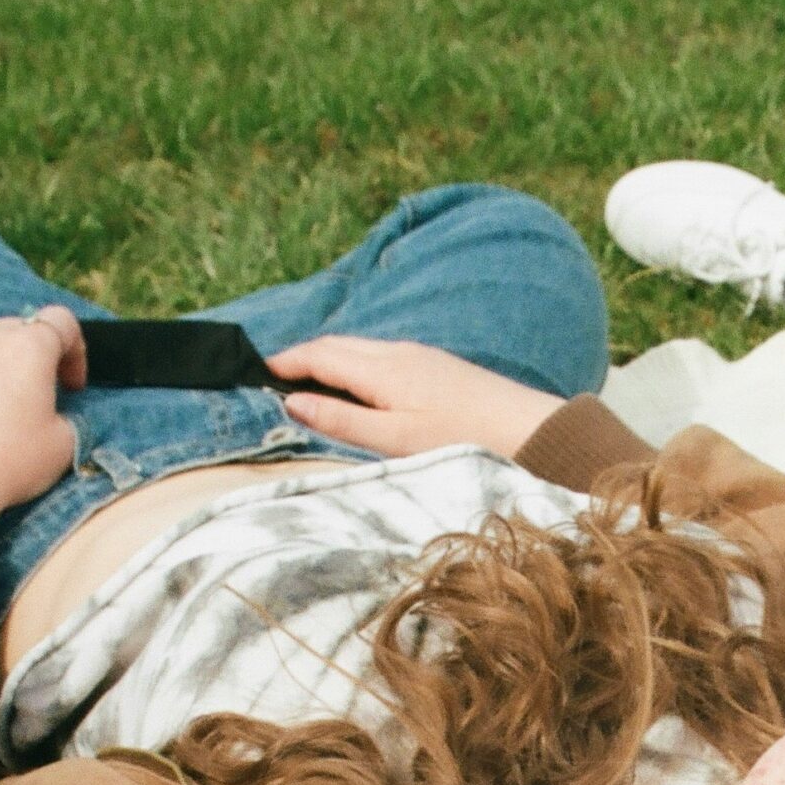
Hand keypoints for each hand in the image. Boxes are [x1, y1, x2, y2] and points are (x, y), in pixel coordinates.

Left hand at [0, 307, 86, 530]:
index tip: (72, 385)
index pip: (62, 322)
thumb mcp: (64, 445)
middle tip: (37, 400)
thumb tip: (56, 416)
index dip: (75, 352)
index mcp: (30, 346)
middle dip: (33, 360)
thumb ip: (67, 418)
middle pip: (19, 330)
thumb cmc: (10, 461)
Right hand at [266, 334, 558, 458]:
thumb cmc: (465, 439)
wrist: (531, 431)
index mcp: (382, 368)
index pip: (319, 354)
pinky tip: (356, 385)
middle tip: (270, 373)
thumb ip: (343, 420)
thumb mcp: (396, 439)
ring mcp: (420, 355)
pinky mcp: (437, 366)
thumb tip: (293, 401)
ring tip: (304, 380)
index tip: (253, 370)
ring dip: (328, 358)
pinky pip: (381, 356)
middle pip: (336, 345)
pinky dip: (355, 364)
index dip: (284, 361)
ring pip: (360, 348)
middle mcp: (398, 352)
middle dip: (300, 355)